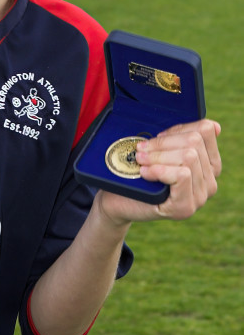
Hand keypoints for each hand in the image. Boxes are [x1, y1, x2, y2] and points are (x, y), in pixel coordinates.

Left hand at [97, 118, 221, 225]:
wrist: (119, 201)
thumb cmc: (139, 173)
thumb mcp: (161, 151)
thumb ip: (182, 138)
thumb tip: (214, 126)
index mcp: (209, 164)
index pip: (205, 131)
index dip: (177, 129)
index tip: (157, 138)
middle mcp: (210, 181)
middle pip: (194, 143)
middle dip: (163, 143)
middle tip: (141, 150)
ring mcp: (200, 197)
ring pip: (189, 157)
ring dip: (158, 156)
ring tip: (141, 161)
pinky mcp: (185, 207)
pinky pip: (182, 175)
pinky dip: (160, 170)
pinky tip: (145, 173)